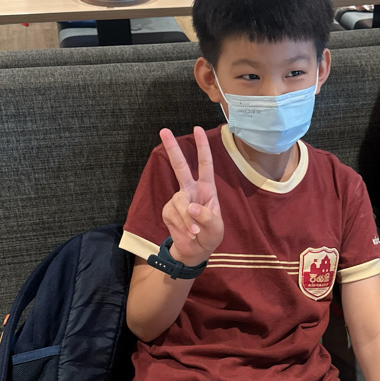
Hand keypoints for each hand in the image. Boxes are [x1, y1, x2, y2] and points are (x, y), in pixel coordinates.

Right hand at [159, 126, 223, 265]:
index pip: (205, 164)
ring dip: (188, 221)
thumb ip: (207, 217)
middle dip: (173, 149)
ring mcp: (178, 200)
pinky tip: (187, 232)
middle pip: (180, 167)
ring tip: (195, 232)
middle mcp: (191, 190)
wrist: (195, 251)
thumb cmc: (210, 235)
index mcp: (206, 189)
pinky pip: (173, 215)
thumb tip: (191, 207)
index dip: (202, 147)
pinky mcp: (168, 211)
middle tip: (163, 130)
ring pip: (180, 204)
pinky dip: (182, 226)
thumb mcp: (216, 228)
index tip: (197, 129)